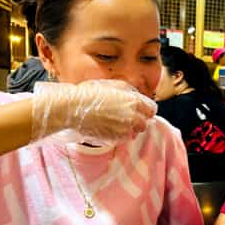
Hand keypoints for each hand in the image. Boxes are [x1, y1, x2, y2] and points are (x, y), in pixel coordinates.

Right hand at [31, 80, 156, 142]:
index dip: (146, 109)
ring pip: (134, 132)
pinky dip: (119, 134)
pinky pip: (123, 138)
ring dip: (129, 127)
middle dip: (138, 119)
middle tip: (126, 115)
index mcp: (134, 102)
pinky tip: (108, 126)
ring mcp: (124, 130)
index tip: (140, 109)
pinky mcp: (115, 139)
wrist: (72, 108)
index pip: (152, 110)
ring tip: (114, 120)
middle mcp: (132, 117)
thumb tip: (140, 98)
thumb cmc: (90, 93)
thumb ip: (131, 92)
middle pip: (145, 123)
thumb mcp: (114, 85)